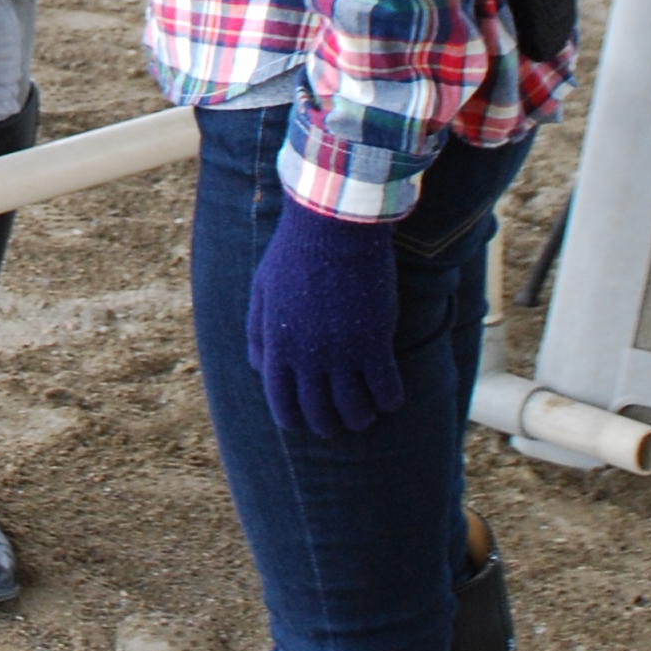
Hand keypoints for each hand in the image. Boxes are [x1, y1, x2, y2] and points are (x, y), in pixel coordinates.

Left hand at [244, 198, 402, 438]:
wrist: (333, 226)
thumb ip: (259, 332)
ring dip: (360, 418)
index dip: (293, 420)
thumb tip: (259, 367)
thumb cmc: (295, 252)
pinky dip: (389, 400)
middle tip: (339, 423)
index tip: (303, 423)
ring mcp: (341, 353)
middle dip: (328, 425)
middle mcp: (307, 357)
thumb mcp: (263, 291)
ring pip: (354, 408)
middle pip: (318, 412)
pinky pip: (385, 389)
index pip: (281, 402)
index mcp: (276, 345)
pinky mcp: (374, 342)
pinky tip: (392, 398)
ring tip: (367, 415)